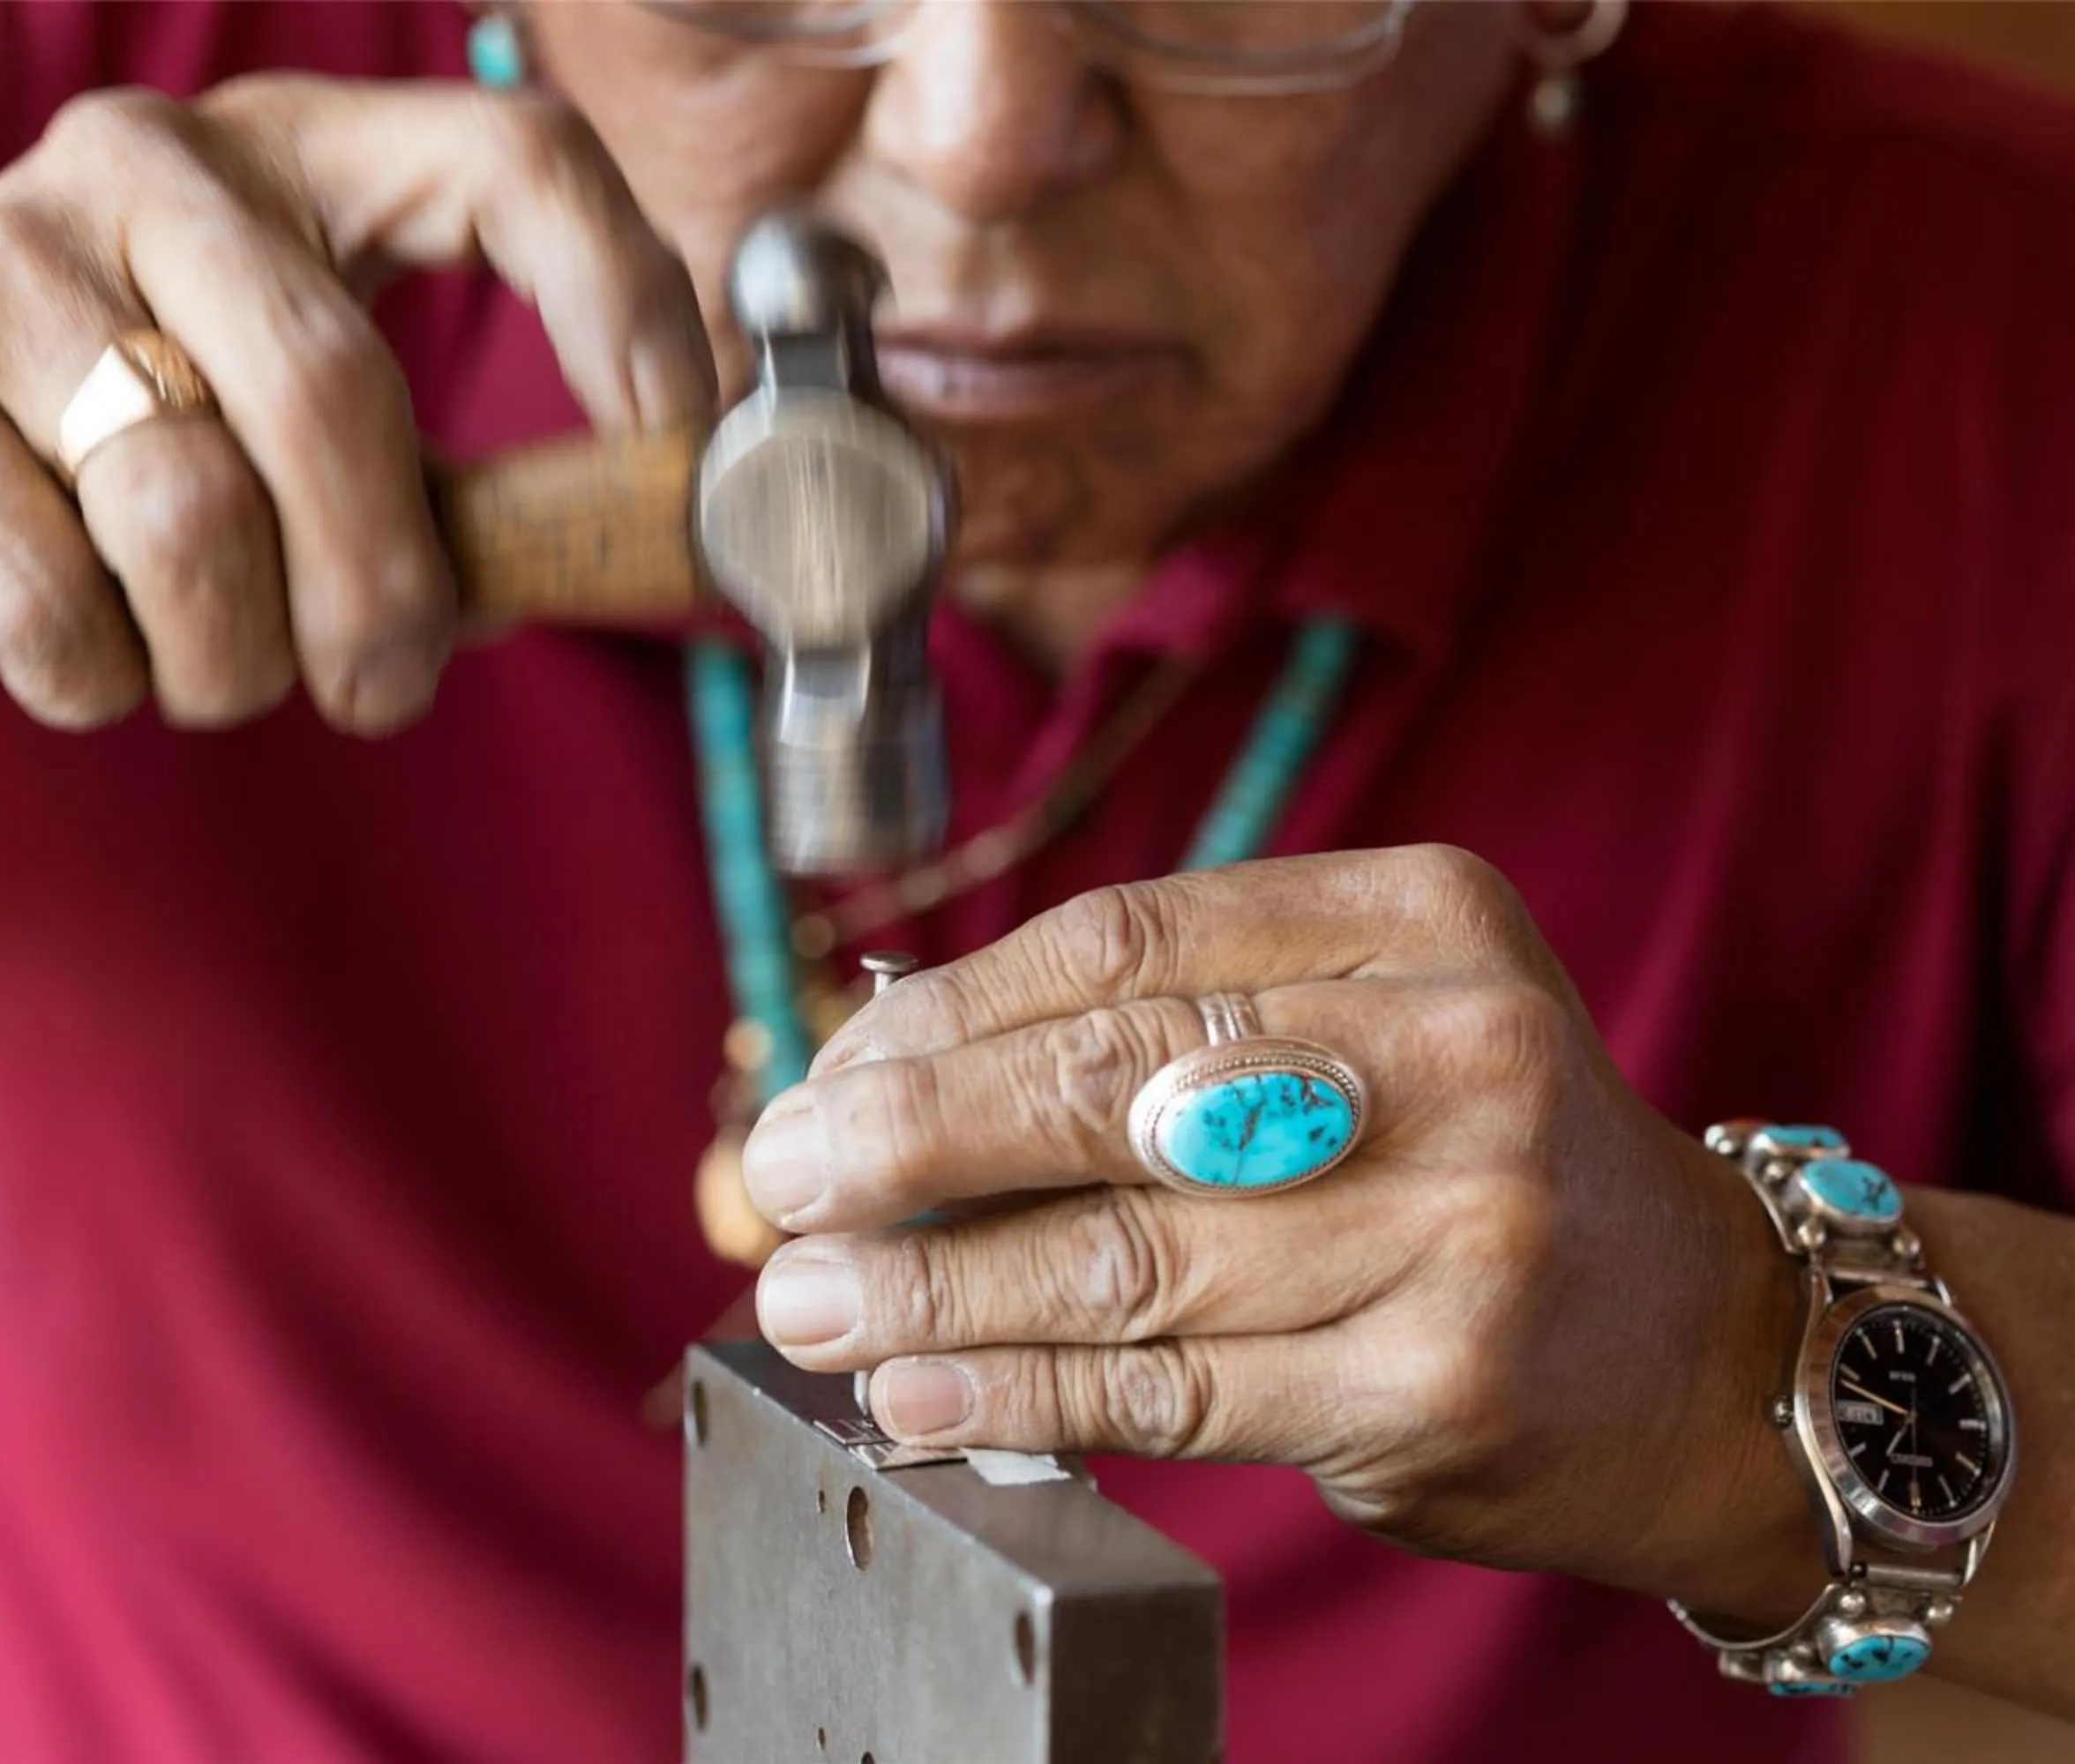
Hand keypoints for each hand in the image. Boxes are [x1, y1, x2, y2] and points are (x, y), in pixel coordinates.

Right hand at [0, 78, 712, 732]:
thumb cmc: (104, 422)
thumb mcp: (271, 390)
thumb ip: (415, 464)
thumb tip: (581, 563)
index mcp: (297, 151)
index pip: (510, 158)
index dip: (622, 300)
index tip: (665, 446)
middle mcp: (154, 164)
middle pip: (333, 395)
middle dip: (380, 594)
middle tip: (379, 687)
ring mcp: (2, 255)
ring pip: (187, 516)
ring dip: (225, 659)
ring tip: (210, 673)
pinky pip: (44, 599)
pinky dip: (91, 680)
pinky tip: (87, 665)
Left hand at [742, 845, 1815, 1615]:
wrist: (1702, 1349)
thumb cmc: (1474, 1167)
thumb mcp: (1363, 1029)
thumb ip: (1160, 1034)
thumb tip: (880, 1078)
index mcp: (1419, 916)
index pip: (1120, 946)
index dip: (941, 1013)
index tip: (829, 1070)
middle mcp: (1453, 1050)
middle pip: (1106, 1082)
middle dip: (907, 1137)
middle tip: (777, 1179)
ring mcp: (1459, 1223)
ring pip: (1119, 1254)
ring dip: (929, 1283)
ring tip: (808, 1299)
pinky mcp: (1435, 1383)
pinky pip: (1170, 1387)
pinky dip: (1018, 1388)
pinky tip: (915, 1387)